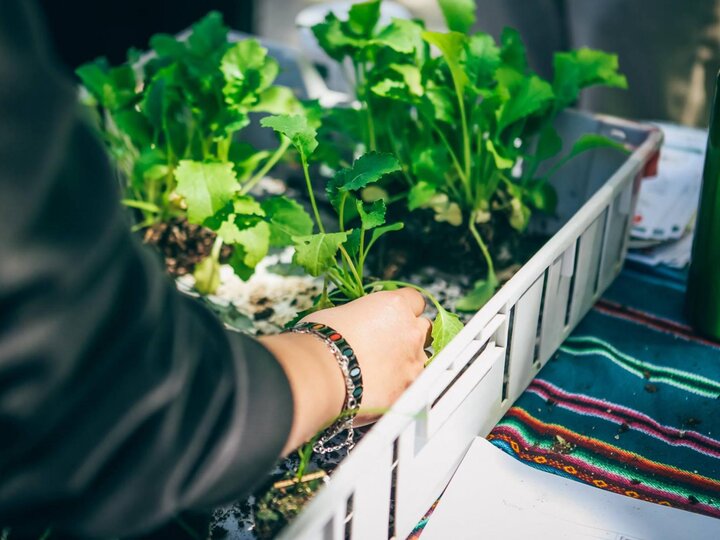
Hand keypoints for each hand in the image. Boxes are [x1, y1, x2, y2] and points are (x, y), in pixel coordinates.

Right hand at [260, 289, 429, 453]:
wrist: (317, 374)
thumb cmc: (321, 340)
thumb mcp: (339, 313)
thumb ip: (361, 316)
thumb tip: (357, 321)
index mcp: (394, 306)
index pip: (415, 300)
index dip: (404, 308)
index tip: (394, 316)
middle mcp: (410, 331)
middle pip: (424, 328)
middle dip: (409, 334)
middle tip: (387, 344)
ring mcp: (413, 363)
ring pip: (420, 359)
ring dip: (406, 362)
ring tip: (380, 371)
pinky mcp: (408, 390)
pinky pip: (411, 387)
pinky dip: (400, 387)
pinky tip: (380, 390)